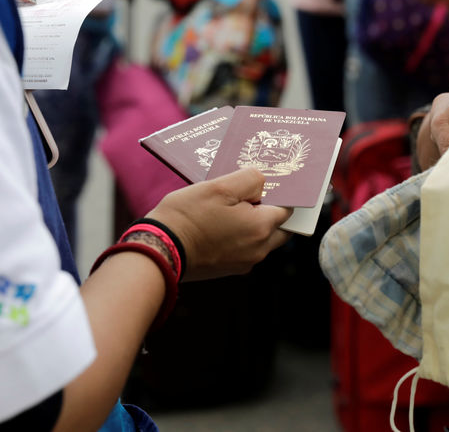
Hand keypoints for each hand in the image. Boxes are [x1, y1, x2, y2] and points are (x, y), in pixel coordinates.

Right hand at [145, 168, 292, 280]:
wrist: (160, 249)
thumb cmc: (187, 216)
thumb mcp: (219, 186)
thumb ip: (250, 179)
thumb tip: (263, 182)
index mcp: (261, 228)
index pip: (287, 208)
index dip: (280, 193)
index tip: (268, 185)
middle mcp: (259, 249)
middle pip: (279, 227)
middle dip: (271, 210)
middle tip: (251, 195)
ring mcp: (245, 262)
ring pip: (263, 239)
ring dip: (254, 223)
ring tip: (231, 207)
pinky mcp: (230, 269)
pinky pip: (246, 248)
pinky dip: (241, 236)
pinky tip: (221, 223)